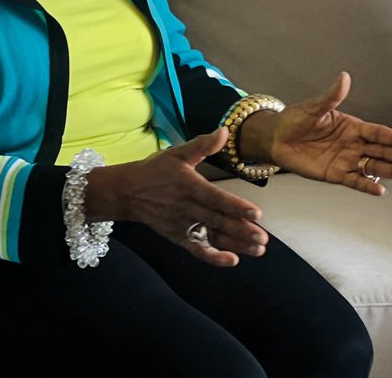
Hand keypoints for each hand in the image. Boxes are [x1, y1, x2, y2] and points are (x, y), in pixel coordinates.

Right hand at [89, 128, 267, 266]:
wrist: (128, 192)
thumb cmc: (156, 170)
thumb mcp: (177, 153)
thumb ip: (202, 144)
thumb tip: (225, 131)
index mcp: (189, 186)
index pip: (216, 198)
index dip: (236, 206)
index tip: (256, 213)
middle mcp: (187, 208)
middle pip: (218, 221)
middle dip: (242, 231)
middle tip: (263, 239)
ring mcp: (182, 225)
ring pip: (212, 237)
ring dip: (236, 245)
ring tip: (257, 250)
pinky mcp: (178, 237)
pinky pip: (197, 249)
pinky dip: (213, 257)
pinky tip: (232, 260)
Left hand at [245, 72, 391, 195]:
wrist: (277, 139)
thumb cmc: (296, 120)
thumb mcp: (314, 107)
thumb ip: (332, 96)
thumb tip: (344, 77)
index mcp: (353, 127)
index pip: (378, 132)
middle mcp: (354, 144)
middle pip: (382, 151)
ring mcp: (347, 160)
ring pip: (374, 167)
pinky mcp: (335, 175)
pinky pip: (355, 181)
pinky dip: (367, 186)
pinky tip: (381, 190)